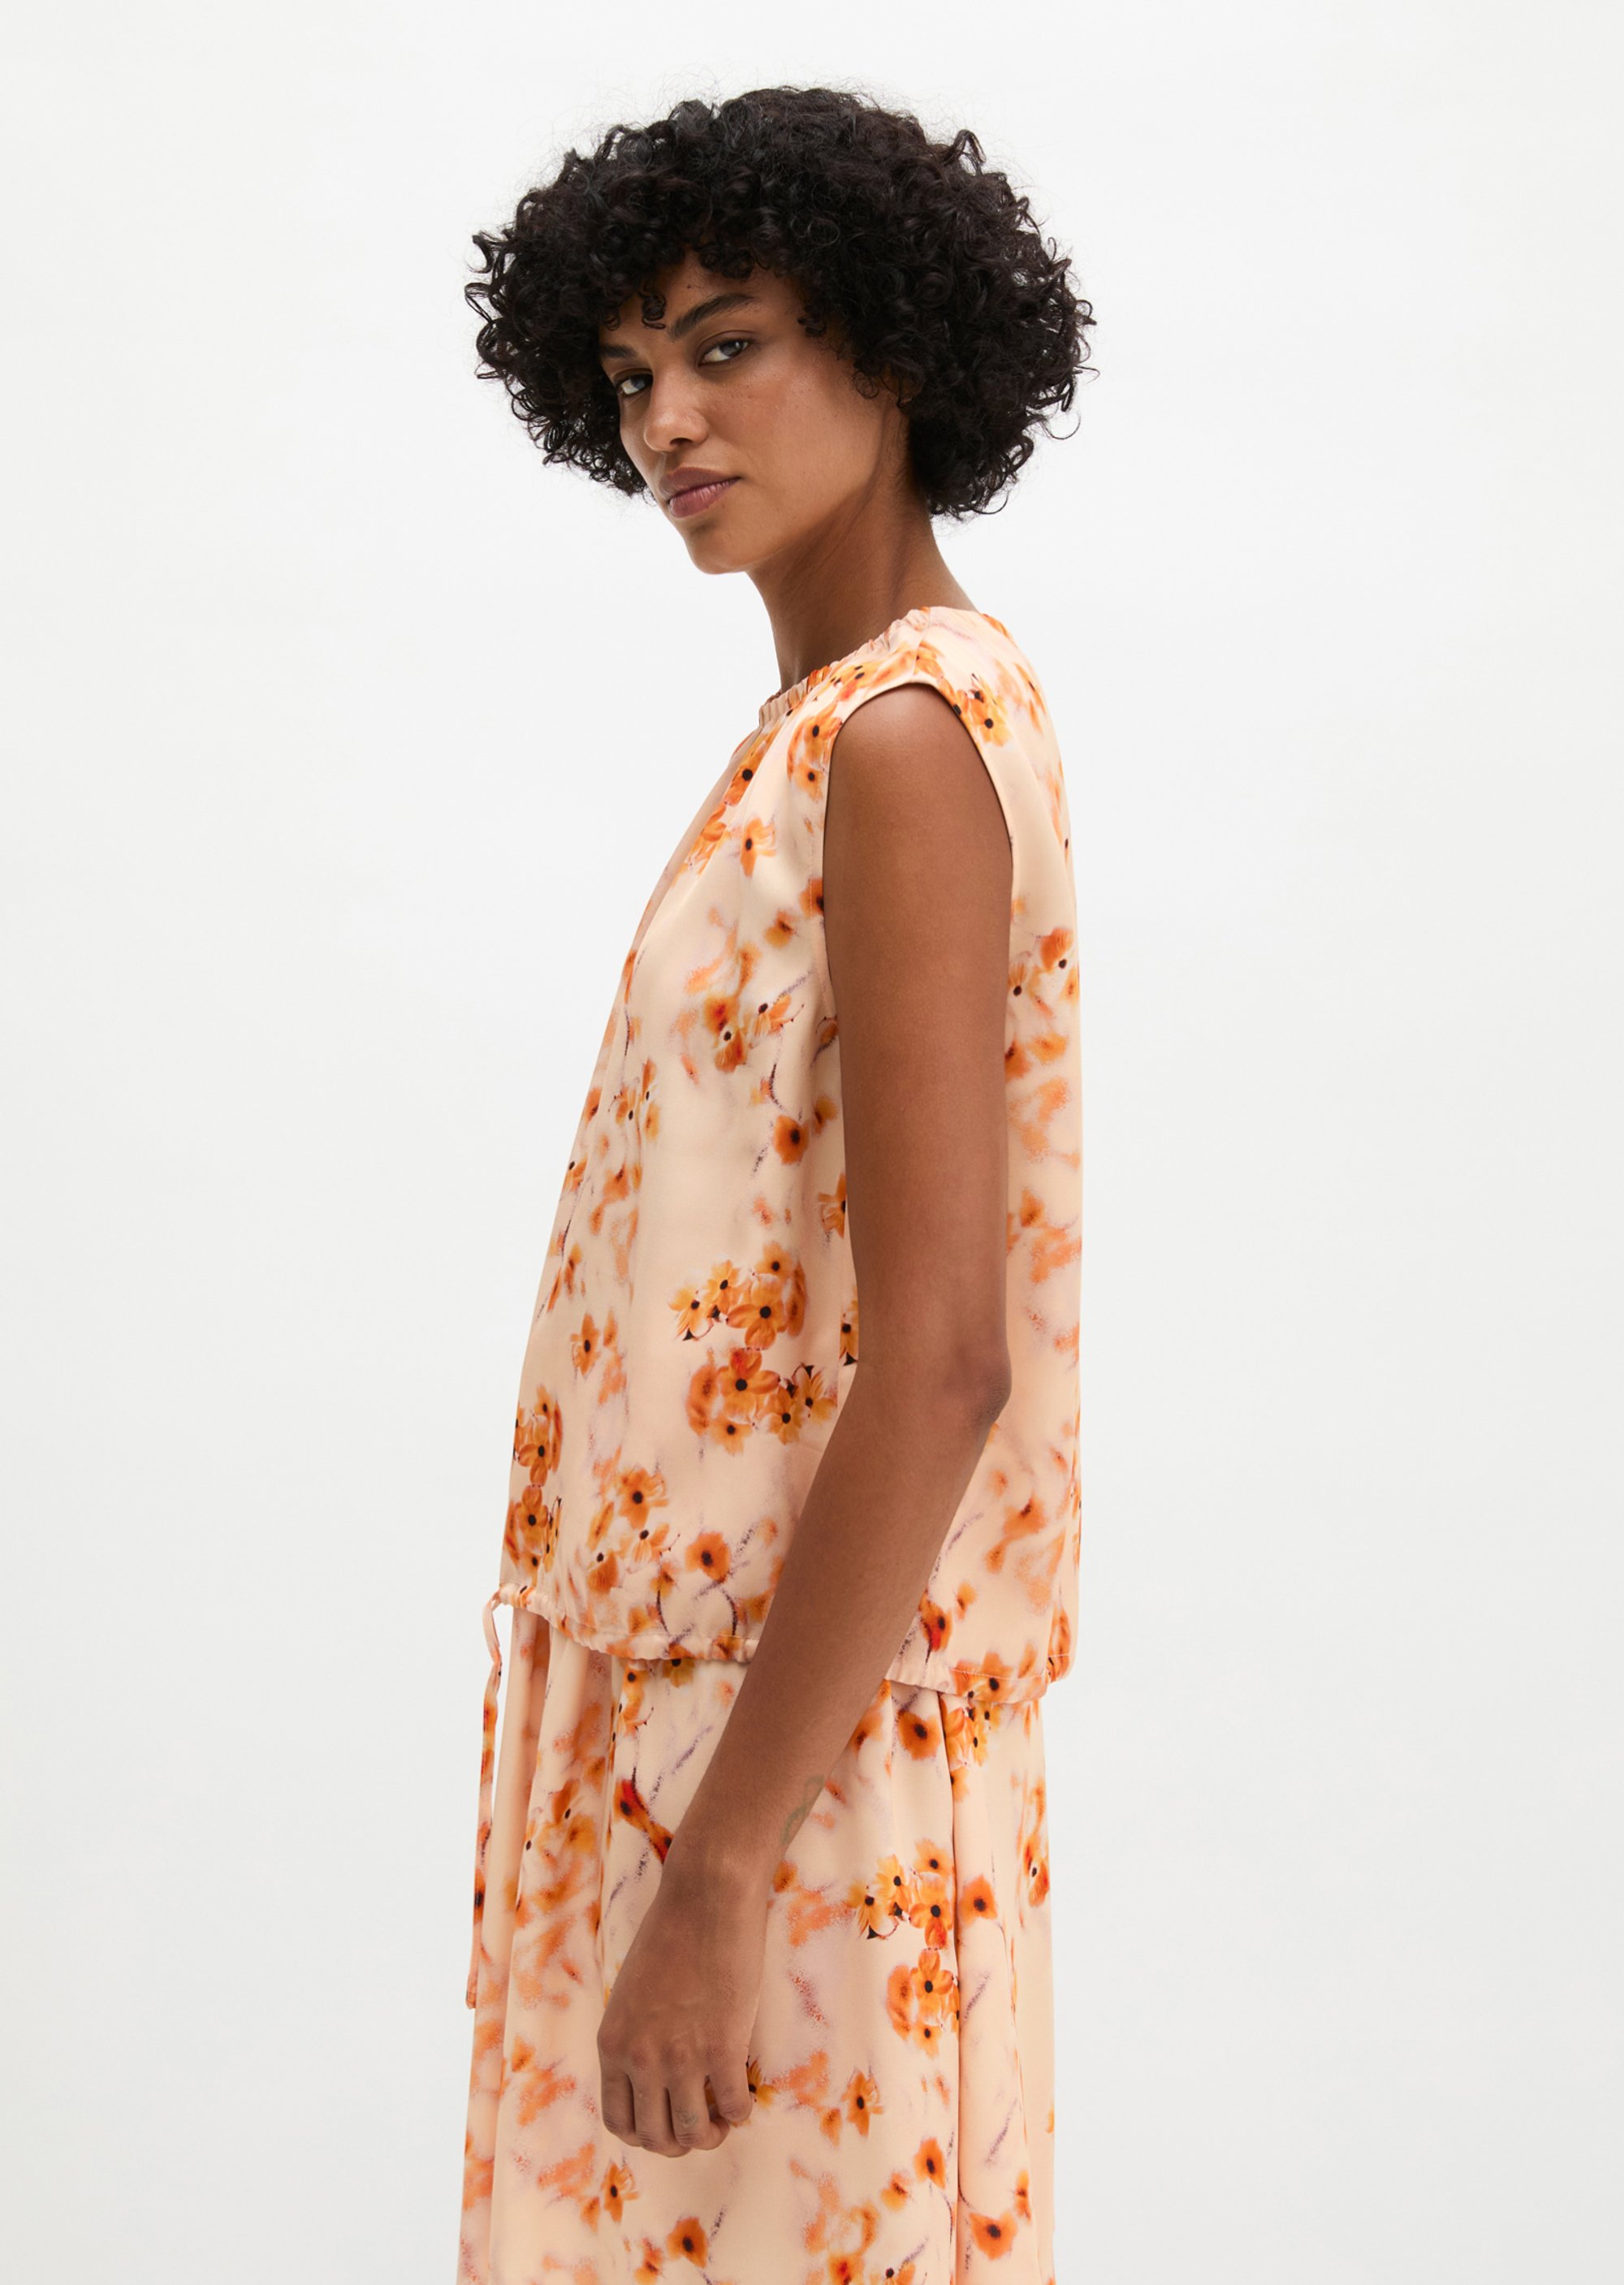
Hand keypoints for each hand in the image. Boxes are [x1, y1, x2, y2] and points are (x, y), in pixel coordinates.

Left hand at [596, 1842, 768, 2155]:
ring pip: (693, 2133)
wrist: (706, 1898)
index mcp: (613, 2044)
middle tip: (700, 2125)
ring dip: (712, 2135)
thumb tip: (652, 2077)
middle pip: (655, 2137)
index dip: (646, 2135)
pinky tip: (744, 2097)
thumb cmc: (672, 1934)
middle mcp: (641, 2059)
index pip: (619, 2122)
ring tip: (723, 2118)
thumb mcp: (632, 1993)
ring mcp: (682, 2056)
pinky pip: (734, 2107)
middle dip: (680, 2143)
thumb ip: (636, 2037)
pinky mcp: (723, 2047)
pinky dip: (741, 2112)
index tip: (667, 2123)